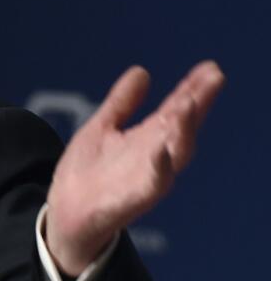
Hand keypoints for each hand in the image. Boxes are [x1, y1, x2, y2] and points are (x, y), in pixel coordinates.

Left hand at [45, 61, 224, 275]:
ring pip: (175, 153)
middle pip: (182, 126)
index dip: (193, 88)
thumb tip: (142, 71)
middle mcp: (154, 155)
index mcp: (147, 138)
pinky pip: (154, 184)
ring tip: (189, 103)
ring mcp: (148, 177)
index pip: (176, 109)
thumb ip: (122, 103)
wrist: (67, 213)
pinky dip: (160, 168)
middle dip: (198, 103)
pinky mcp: (135, 199)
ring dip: (184, 129)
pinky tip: (163, 152)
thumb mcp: (101, 128)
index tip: (210, 67)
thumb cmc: (87, 173)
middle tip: (213, 77)